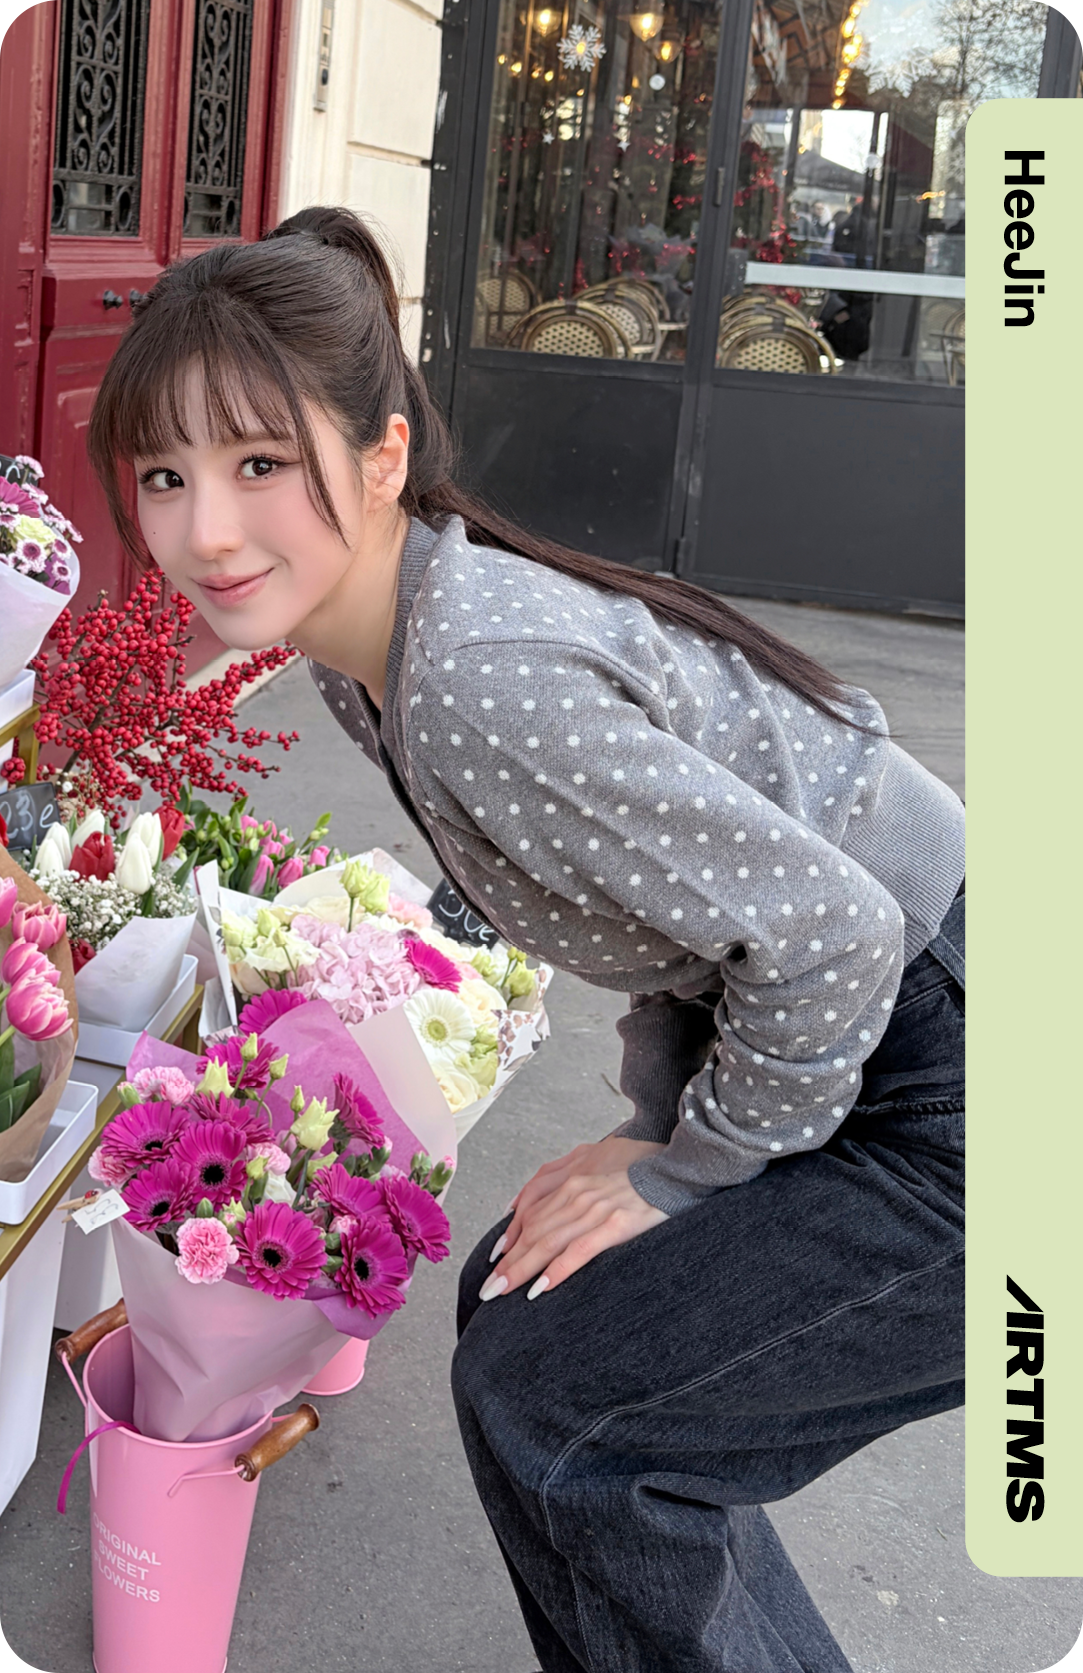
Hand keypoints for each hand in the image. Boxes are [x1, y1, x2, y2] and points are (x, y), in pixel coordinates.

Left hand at [478, 1135, 667, 1303]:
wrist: (680, 1166)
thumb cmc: (643, 1163)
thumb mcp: (599, 1154)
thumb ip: (569, 1168)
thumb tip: (543, 1186)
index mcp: (573, 1176)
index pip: (530, 1209)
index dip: (511, 1236)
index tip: (497, 1258)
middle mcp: (577, 1191)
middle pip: (532, 1230)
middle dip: (508, 1261)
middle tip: (488, 1288)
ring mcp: (594, 1208)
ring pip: (547, 1242)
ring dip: (521, 1270)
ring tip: (502, 1292)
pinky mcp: (616, 1224)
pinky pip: (579, 1251)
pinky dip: (557, 1271)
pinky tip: (541, 1288)